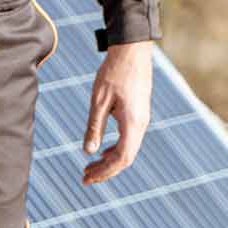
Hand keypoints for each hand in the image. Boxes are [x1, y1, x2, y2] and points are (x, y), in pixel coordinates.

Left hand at [81, 41, 152, 184]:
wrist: (132, 49)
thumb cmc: (114, 72)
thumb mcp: (98, 101)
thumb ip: (94, 127)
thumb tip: (89, 152)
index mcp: (132, 123)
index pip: (121, 158)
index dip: (104, 172)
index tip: (87, 178)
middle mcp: (141, 124)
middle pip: (126, 158)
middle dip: (105, 171)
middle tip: (85, 178)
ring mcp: (142, 118)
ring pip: (128, 149)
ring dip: (109, 161)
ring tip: (90, 168)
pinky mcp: (139, 113)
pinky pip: (129, 139)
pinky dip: (115, 149)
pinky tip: (101, 152)